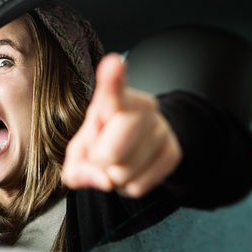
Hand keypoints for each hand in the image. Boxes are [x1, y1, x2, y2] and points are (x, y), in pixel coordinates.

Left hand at [61, 53, 181, 197]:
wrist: (138, 143)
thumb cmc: (101, 141)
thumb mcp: (80, 152)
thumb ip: (77, 168)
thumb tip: (104, 181)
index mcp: (112, 99)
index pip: (113, 88)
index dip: (113, 78)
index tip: (114, 63)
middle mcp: (142, 107)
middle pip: (111, 152)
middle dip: (99, 164)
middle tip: (102, 155)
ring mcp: (161, 128)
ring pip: (125, 173)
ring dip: (115, 178)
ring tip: (118, 162)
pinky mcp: (174, 152)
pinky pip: (140, 187)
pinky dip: (129, 187)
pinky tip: (132, 170)